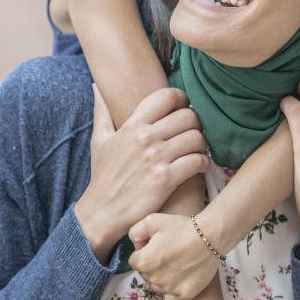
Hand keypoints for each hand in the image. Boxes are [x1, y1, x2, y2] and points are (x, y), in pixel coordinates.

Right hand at [75, 86, 208, 260]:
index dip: (180, 98)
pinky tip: (197, 166)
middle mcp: (145, 138)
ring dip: (201, 144)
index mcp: (132, 125)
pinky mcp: (166, 179)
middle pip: (187, 116)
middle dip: (194, 123)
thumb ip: (102, 111)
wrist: (102, 211)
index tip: (182, 107)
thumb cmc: (103, 176)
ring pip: (196, 137)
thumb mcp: (99, 140)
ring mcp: (156, 158)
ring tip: (196, 150)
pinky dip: (203, 163)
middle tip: (191, 132)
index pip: (165, 97)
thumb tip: (97, 88)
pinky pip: (198, 161)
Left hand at [129, 212, 219, 299]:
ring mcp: (169, 289)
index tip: (155, 246)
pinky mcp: (184, 295)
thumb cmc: (181, 227)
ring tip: (175, 264)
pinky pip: (169, 299)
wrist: (209, 237)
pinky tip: (178, 279)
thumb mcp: (151, 220)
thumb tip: (136, 246)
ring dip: (161, 278)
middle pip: (145, 274)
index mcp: (143, 262)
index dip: (144, 252)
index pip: (134, 261)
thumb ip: (135, 232)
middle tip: (168, 253)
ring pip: (156, 286)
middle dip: (152, 265)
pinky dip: (172, 292)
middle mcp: (154, 279)